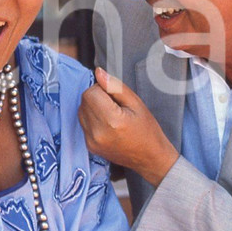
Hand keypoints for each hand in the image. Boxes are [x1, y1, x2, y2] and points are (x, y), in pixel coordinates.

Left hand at [79, 67, 178, 186]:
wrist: (150, 158)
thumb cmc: (147, 130)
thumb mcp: (136, 103)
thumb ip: (115, 87)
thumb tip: (98, 72)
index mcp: (111, 121)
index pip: (91, 92)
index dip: (102, 89)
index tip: (115, 97)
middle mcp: (97, 132)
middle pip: (84, 101)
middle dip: (96, 97)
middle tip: (115, 106)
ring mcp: (91, 141)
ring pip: (81, 111)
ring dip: (93, 107)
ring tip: (111, 115)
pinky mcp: (89, 146)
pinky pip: (83, 123)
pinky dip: (92, 119)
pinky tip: (107, 124)